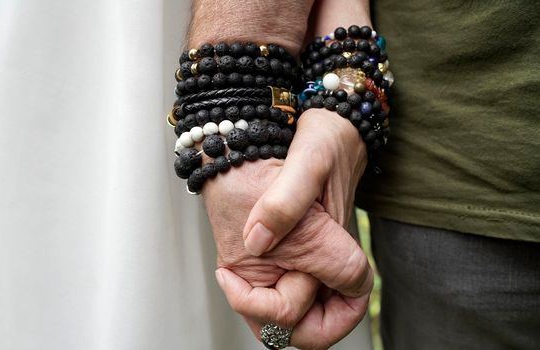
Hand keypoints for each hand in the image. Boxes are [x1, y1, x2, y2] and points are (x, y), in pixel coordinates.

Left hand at [204, 109, 372, 347]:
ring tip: (234, 281)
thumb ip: (286, 202)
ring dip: (264, 311)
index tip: (242, 267)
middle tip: (239, 290)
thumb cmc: (325, 138)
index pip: (345, 300)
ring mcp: (314, 258)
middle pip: (318, 326)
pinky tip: (238, 268)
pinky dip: (259, 293)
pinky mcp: (300, 249)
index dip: (292, 306)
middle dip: (278, 323)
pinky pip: (284, 288)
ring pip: (299, 313)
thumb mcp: (308, 159)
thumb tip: (256, 243)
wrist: (329, 126)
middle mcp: (327, 259)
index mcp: (337, 245)